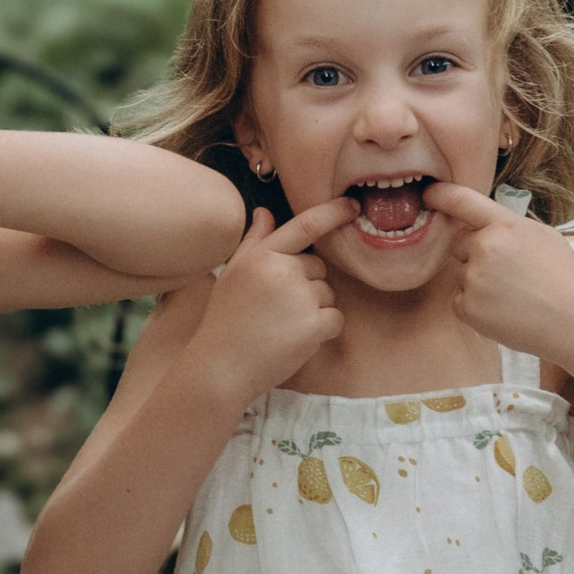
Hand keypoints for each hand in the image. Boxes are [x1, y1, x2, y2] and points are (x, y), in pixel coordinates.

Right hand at [189, 202, 351, 401]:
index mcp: (262, 255)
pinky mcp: (313, 324)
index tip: (352, 206)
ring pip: (328, 294)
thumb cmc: (225, 321)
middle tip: (278, 310)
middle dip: (307, 285)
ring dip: (314, 310)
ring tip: (282, 327)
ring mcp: (300, 297)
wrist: (221, 368)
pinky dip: (322, 331)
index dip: (332, 213)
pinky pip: (335, 318)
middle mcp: (282, 270)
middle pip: (318, 267)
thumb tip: (265, 213)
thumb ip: (253, 242)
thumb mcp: (232, 274)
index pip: (304, 225)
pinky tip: (296, 340)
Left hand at [428, 183, 573, 358]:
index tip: (428, 194)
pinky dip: (477, 308)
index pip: (463, 201)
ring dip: (479, 284)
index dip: (441, 195)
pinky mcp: (468, 307)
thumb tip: (485, 226)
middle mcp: (486, 246)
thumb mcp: (541, 237)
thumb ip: (509, 227)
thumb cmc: (564, 279)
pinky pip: (461, 302)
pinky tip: (504, 311)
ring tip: (514, 296)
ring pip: (462, 276)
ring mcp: (474, 278)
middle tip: (508, 273)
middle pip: (460, 244)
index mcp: (506, 225)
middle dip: (476, 255)